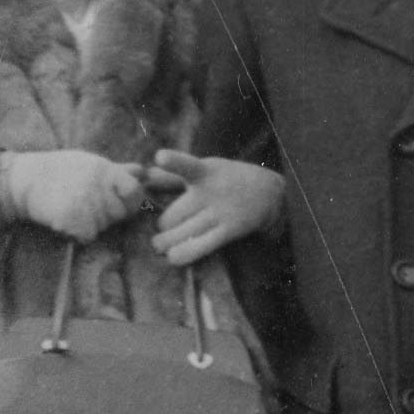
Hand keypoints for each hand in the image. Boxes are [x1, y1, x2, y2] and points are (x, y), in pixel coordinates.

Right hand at [0, 150, 144, 243]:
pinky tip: (68, 220)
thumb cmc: (61, 170)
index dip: (132, 198)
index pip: (135, 190)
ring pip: (105, 226)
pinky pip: (88, 237)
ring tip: (75, 207)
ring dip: (94, 223)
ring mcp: (86, 205)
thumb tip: (144, 172)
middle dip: (111, 212)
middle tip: (89, 202)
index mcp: (105, 171)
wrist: (26, 181)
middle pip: (121, 213)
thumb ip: (118, 170)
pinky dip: (80, 234)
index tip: (122, 199)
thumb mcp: (90, 163)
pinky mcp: (72, 221)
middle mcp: (98, 187)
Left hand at [148, 151, 285, 265]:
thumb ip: (172, 175)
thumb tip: (144, 176)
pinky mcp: (229, 230)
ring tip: (161, 245)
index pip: (186, 165)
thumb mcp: (204, 170)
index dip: (173, 161)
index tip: (161, 157)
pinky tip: (173, 256)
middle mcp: (210, 191)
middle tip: (160, 231)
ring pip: (179, 234)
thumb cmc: (227, 179)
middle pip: (170, 216)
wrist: (270, 193)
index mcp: (203, 171)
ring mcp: (220, 212)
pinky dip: (182, 254)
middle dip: (161, 227)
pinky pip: (199, 247)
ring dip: (165, 244)